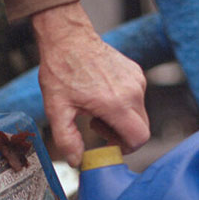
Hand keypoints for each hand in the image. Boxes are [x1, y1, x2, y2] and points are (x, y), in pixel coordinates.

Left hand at [32, 1, 149, 163]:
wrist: (67, 37)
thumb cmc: (61, 70)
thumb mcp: (57, 110)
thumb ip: (67, 140)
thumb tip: (77, 161)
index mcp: (116, 103)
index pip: (139, 138)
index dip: (126, 148)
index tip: (108, 144)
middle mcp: (132, 91)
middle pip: (142, 129)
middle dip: (122, 135)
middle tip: (97, 125)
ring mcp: (137, 80)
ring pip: (139, 114)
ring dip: (121, 119)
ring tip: (96, 109)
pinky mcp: (136, 72)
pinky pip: (136, 98)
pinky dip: (123, 104)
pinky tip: (102, 95)